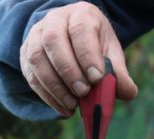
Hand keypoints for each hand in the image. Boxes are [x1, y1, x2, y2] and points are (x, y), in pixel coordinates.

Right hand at [20, 2, 137, 116]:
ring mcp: (36, 36)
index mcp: (80, 14)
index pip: (80, 30)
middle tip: (83, 92)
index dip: (87, 54)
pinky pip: (31, 75)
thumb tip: (128, 92)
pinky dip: (47, 95)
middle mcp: (54, 20)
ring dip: (55, 86)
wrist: (70, 38)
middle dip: (69, 71)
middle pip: (54, 41)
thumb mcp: (110, 52)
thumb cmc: (93, 45)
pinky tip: (62, 108)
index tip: (96, 78)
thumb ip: (118, 72)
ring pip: (38, 59)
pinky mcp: (25, 55)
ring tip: (72, 105)